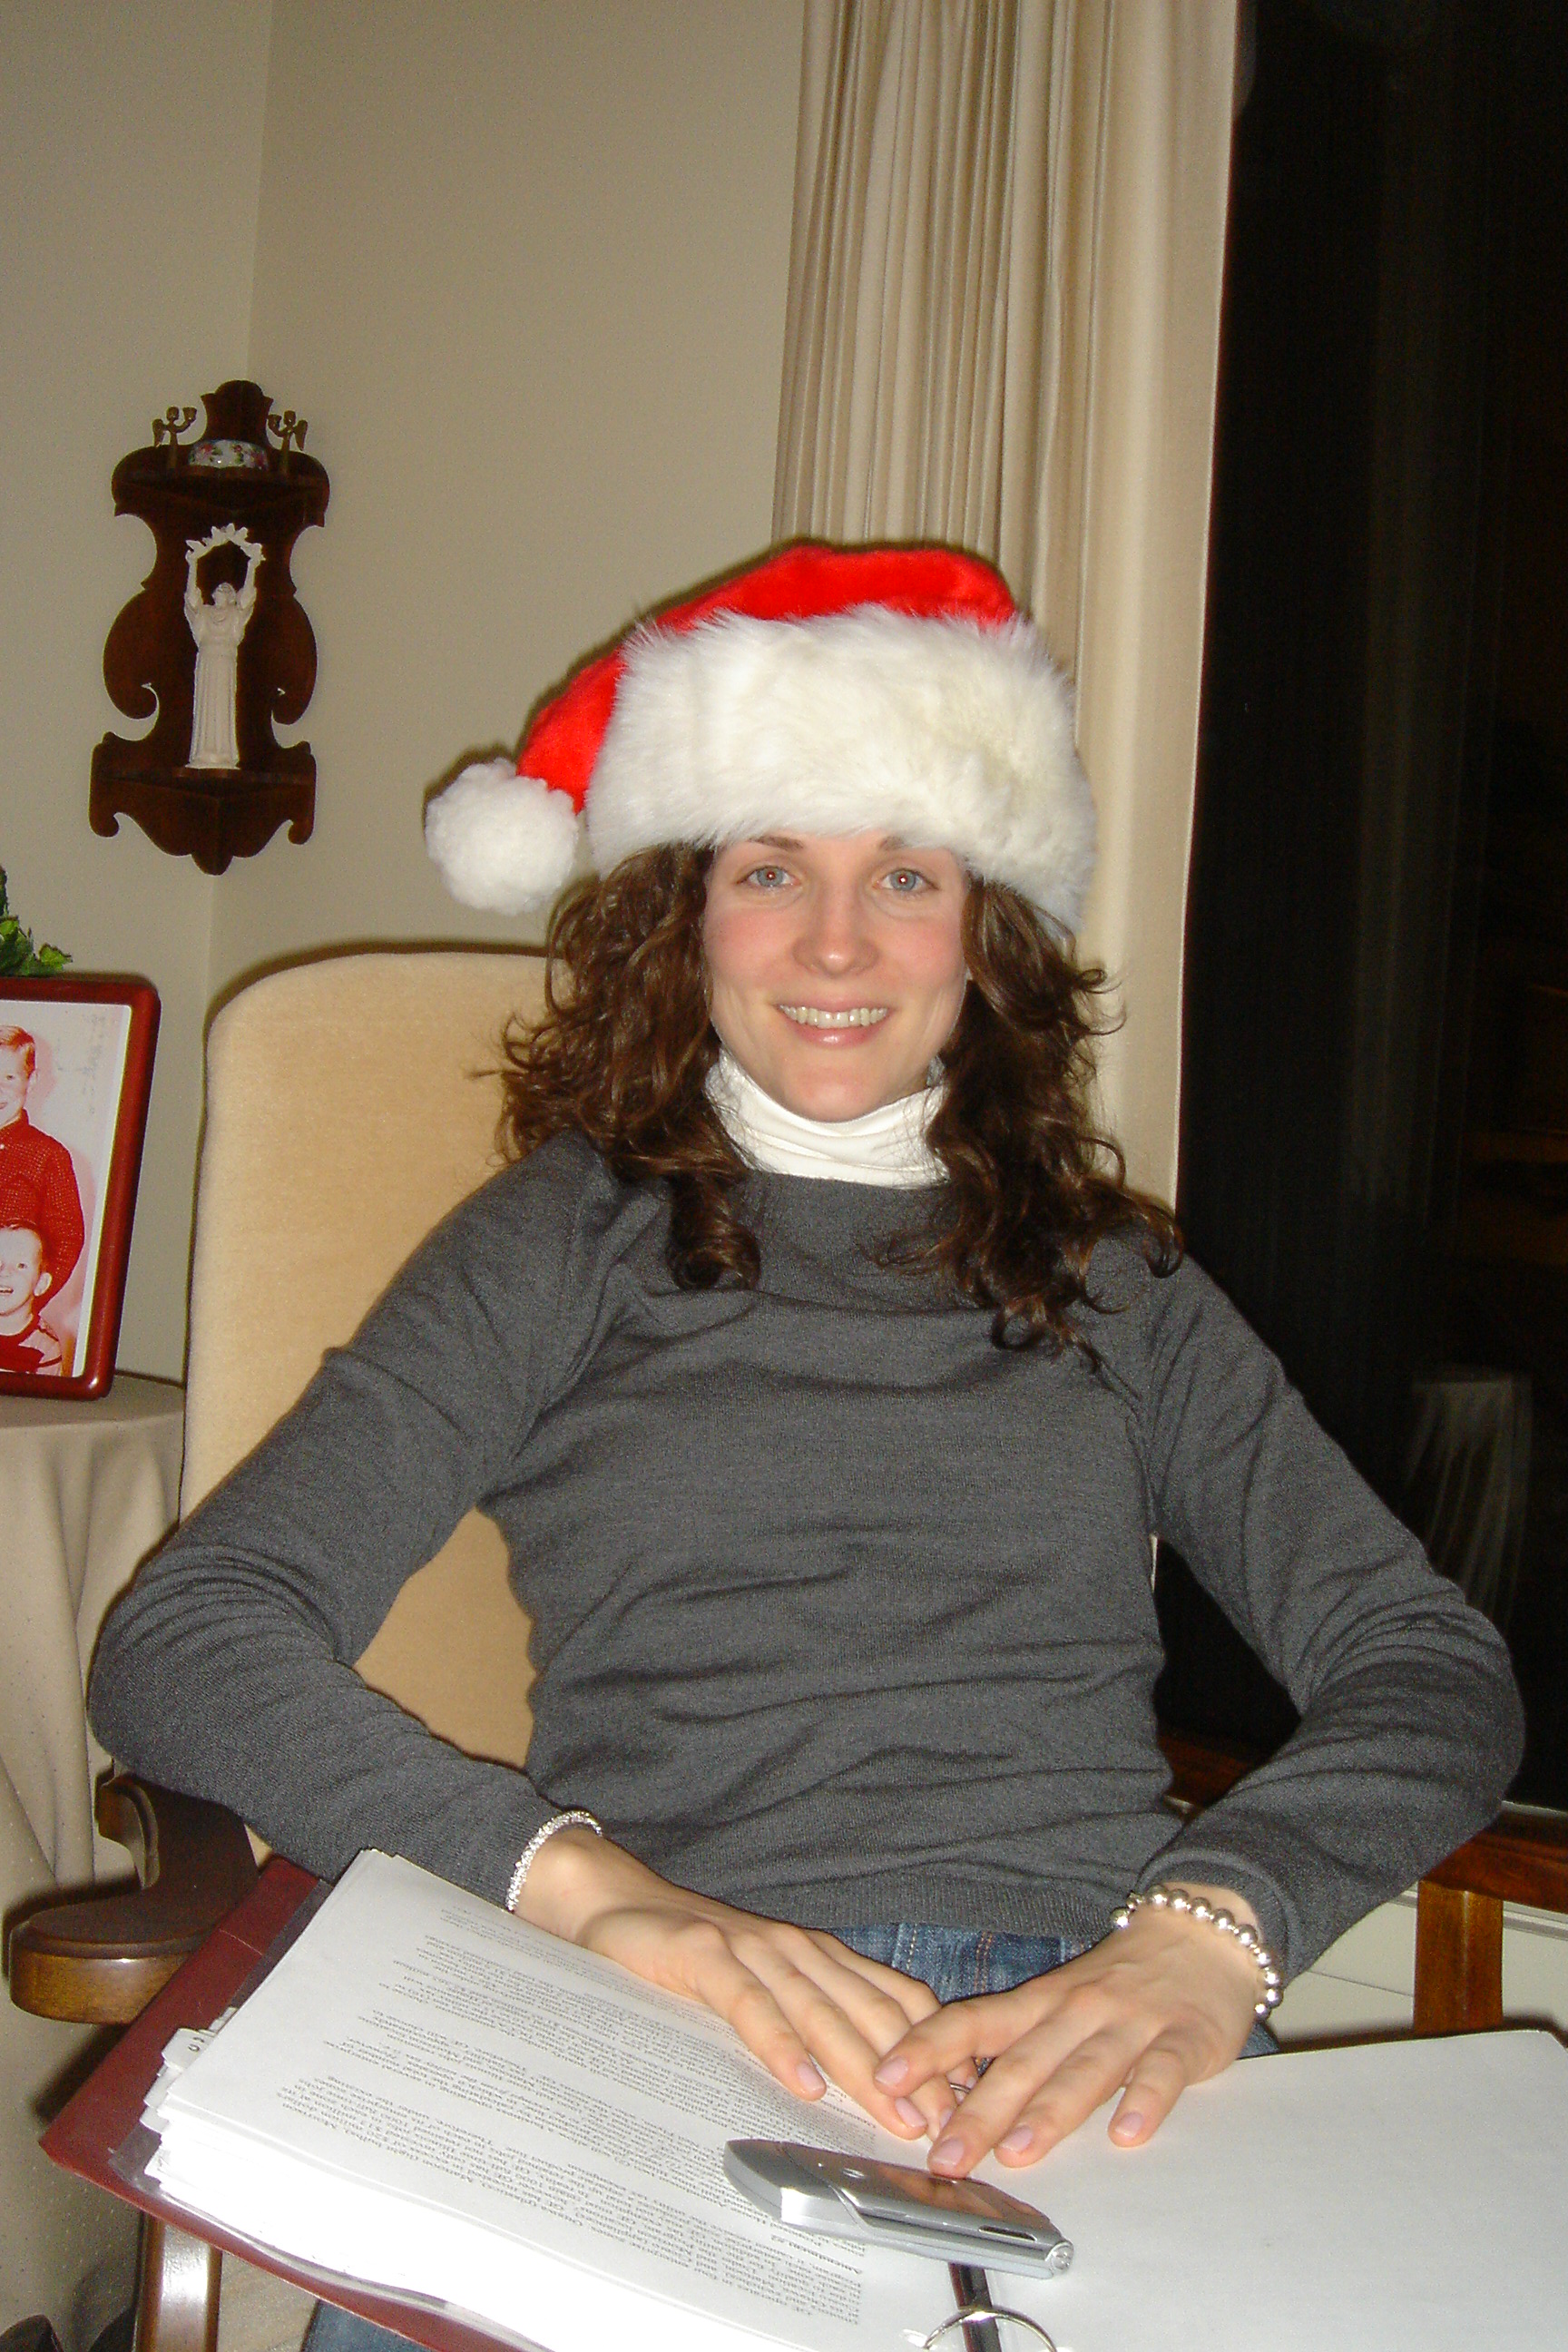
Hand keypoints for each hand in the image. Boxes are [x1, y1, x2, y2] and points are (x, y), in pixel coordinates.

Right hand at [519, 1828, 956, 2143]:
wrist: (615, 1904)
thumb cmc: (693, 1959)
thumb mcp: (767, 1988)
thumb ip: (815, 2020)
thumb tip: (878, 2084)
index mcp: (820, 1957)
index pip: (897, 2002)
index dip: (938, 2050)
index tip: (969, 2100)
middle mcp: (798, 1950)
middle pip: (871, 2014)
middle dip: (917, 2074)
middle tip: (949, 2127)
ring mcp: (752, 1950)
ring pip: (821, 2014)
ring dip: (863, 2068)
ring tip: (895, 2116)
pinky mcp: (704, 1957)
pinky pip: (750, 2007)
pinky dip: (781, 2045)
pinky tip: (804, 2083)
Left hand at [872, 1883, 1264, 2175]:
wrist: (1203, 1934)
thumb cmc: (1122, 1979)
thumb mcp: (1060, 2000)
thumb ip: (1017, 2044)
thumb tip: (951, 2095)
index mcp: (1040, 2003)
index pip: (974, 2022)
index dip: (928, 2049)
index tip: (885, 2078)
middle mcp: (1077, 2011)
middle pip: (1022, 2062)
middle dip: (980, 2111)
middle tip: (944, 2155)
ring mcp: (1130, 2024)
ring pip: (1084, 2070)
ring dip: (1049, 2111)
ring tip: (1018, 2150)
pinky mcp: (1184, 2039)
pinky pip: (1161, 2072)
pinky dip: (1144, 2100)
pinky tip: (1127, 2132)